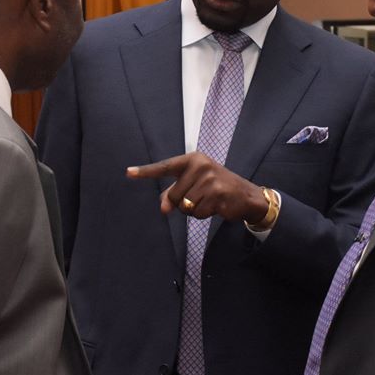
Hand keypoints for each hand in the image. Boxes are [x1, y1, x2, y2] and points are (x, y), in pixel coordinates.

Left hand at [127, 152, 267, 222]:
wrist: (246, 195)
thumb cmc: (216, 188)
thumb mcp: (195, 184)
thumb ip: (174, 192)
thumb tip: (163, 207)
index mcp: (192, 159)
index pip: (165, 167)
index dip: (145, 172)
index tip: (128, 173)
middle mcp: (200, 165)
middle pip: (174, 195)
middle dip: (183, 203)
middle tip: (200, 197)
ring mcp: (209, 179)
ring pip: (185, 206)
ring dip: (194, 209)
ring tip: (209, 201)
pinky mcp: (217, 193)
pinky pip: (198, 213)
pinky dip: (204, 214)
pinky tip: (216, 206)